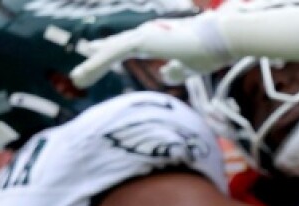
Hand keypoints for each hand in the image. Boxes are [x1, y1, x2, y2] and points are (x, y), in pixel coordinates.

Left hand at [70, 14, 231, 88]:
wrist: (220, 40)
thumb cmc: (210, 51)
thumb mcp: (189, 66)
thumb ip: (176, 71)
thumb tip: (165, 75)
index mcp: (154, 39)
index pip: (125, 46)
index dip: (107, 51)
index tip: (92, 54)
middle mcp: (145, 34)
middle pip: (112, 48)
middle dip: (94, 59)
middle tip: (78, 73)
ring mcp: (142, 35)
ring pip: (109, 51)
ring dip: (92, 66)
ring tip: (77, 79)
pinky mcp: (143, 41)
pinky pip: (113, 53)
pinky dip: (98, 63)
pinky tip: (86, 73)